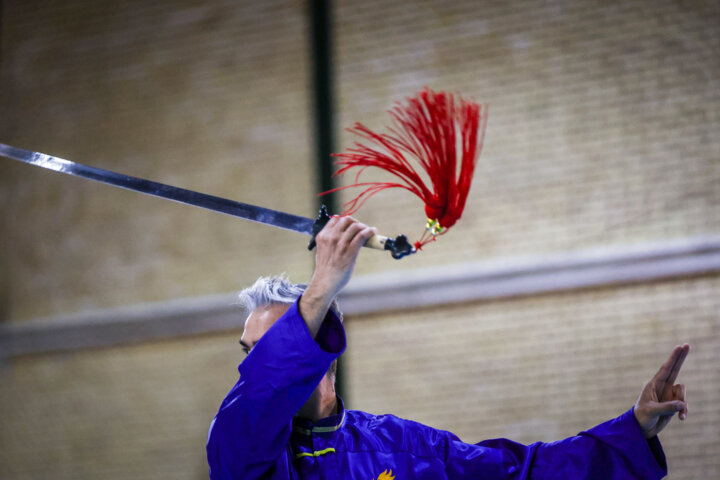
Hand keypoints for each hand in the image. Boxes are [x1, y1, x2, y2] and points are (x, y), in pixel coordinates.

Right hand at [300, 216, 375, 334]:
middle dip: (356, 222)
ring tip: (369, 231)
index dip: (346, 220)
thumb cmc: (326, 268)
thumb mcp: (323, 250)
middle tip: (361, 228)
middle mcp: (330, 237)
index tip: (351, 225)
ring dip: (364, 227)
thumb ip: (330, 240)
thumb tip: (345, 235)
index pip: (335, 219)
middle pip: (347, 220)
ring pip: (355, 226)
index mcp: (323, 236)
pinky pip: (362, 236)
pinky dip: (369, 231)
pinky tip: (373, 232)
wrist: (325, 283)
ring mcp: (340, 244)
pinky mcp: (349, 251)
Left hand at [633, 344, 689, 437]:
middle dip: (681, 358)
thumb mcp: (652, 411)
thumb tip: (682, 404)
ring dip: (682, 403)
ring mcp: (668, 395)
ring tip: (677, 414)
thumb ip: (666, 407)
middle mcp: (662, 387)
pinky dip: (684, 411)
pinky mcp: (673, 404)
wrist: (642, 429)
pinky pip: (684, 404)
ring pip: (682, 392)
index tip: (679, 346)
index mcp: (653, 384)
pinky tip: (681, 419)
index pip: (665, 369)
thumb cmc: (642, 417)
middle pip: (675, 370)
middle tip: (687, 344)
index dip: (673, 357)